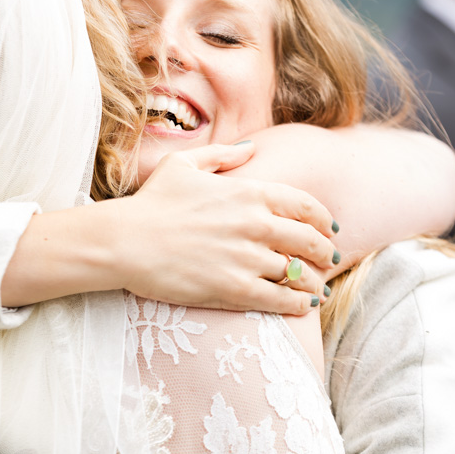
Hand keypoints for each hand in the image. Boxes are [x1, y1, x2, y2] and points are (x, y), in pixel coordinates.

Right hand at [110, 141, 338, 314]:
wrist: (124, 241)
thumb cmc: (151, 202)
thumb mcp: (184, 164)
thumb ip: (223, 156)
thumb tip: (251, 147)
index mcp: (248, 192)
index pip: (304, 205)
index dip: (323, 219)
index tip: (329, 228)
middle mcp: (254, 224)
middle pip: (308, 240)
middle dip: (324, 252)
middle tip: (329, 260)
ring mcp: (246, 258)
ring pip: (297, 273)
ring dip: (313, 282)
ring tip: (318, 289)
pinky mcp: (234, 289)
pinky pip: (280, 300)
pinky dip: (298, 303)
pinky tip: (304, 305)